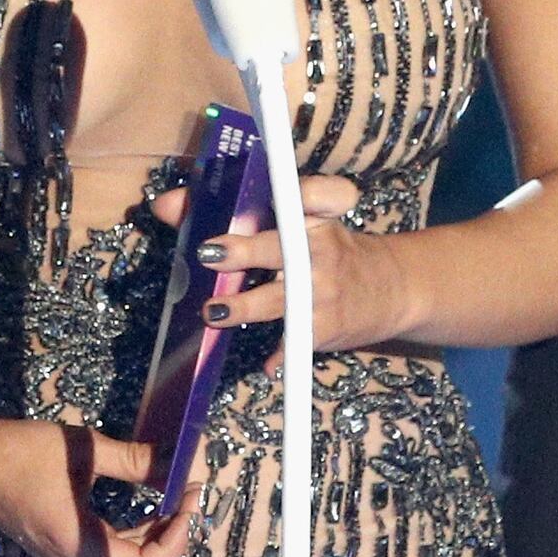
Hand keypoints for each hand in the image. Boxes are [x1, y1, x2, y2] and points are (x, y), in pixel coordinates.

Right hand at [0, 411, 193, 556]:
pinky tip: (141, 505)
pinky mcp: (55, 551)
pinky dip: (129, 534)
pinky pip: (105, 555)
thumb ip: (134, 461)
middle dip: (170, 532)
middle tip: (188, 491)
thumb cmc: (20, 451)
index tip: (191, 497)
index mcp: (79, 546)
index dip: (178, 536)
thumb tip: (178, 463)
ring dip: (151, 534)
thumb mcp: (83, 450)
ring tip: (171, 496)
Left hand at [148, 174, 413, 350]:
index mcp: (316, 216)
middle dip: (246, 249)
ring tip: (214, 311)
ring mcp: (326, 290)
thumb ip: (235, 213)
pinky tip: (266, 364)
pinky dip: (281, 355)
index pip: (319, 194)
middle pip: (284, 247)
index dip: (299, 193)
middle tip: (210, 253)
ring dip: (248, 306)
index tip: (273, 192)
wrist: (394, 289)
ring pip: (284, 298)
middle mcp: (322, 249)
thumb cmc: (329, 251)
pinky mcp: (328, 326)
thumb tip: (163, 206)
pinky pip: (298, 341)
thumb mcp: (302, 222)